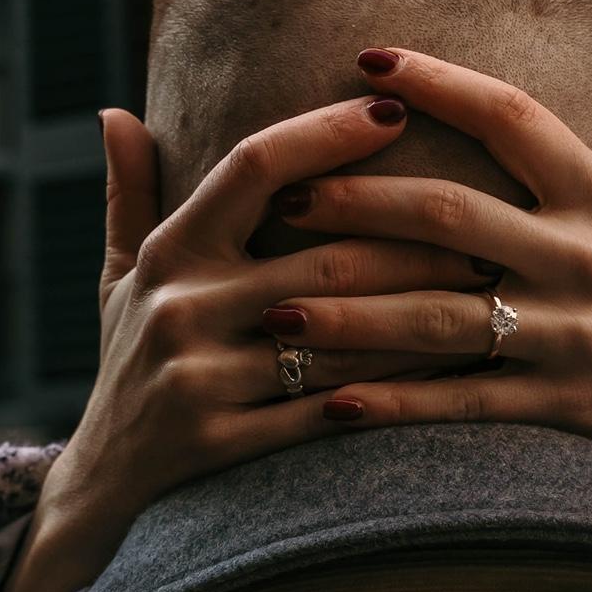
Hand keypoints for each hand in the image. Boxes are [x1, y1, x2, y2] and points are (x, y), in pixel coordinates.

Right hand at [0, 94, 499, 591]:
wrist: (103, 481)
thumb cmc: (129, 364)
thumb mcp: (117, 281)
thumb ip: (127, 196)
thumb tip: (115, 112)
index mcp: (169, 254)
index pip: (253, 167)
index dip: (326, 134)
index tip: (393, 110)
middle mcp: (182, 308)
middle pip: (324, 257)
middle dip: (416, 242)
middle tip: (486, 224)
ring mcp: (202, 380)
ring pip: (342, 337)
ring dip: (423, 315)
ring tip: (487, 292)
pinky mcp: (226, 443)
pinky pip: (332, 408)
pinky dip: (395, 390)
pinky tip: (449, 374)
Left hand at [262, 46, 591, 486]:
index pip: (515, 121)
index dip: (442, 83)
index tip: (369, 61)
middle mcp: (583, 261)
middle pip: (453, 216)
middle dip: (362, 202)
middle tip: (285, 195)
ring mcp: (566, 337)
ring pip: (441, 317)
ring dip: (355, 311)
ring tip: (280, 305)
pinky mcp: (554, 406)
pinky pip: (460, 404)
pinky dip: (396, 403)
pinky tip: (332, 401)